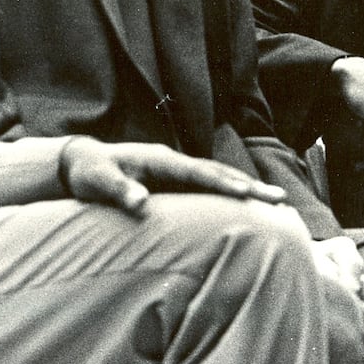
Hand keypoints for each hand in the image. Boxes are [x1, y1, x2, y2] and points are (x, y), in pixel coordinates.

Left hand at [59, 137, 288, 216]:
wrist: (83, 163)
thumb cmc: (90, 173)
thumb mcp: (97, 182)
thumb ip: (118, 190)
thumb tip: (141, 204)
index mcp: (161, 160)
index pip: (198, 172)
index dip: (222, 182)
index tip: (246, 193)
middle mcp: (176, 162)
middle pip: (219, 173)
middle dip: (250, 186)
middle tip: (280, 198)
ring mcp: (179, 171)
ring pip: (220, 179)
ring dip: (248, 189)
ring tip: (277, 201)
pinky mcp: (178, 182)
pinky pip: (211, 187)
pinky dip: (233, 193)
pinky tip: (249, 204)